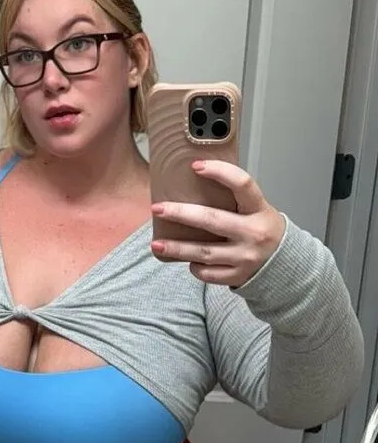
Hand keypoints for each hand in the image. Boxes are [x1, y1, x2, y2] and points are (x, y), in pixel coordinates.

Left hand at [151, 160, 285, 286]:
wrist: (286, 264)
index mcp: (260, 209)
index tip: (196, 166)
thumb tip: (197, 178)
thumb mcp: (258, 209)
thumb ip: (235, 198)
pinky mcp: (238, 276)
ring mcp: (246, 257)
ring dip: (178, 248)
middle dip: (181, 214)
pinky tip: (188, 261)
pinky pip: (209, 273)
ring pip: (205, 252)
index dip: (220, 172)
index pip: (242, 184)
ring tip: (157, 244)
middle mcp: (254, 233)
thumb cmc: (263, 229)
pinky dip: (195, 267)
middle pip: (212, 220)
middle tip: (157, 208)